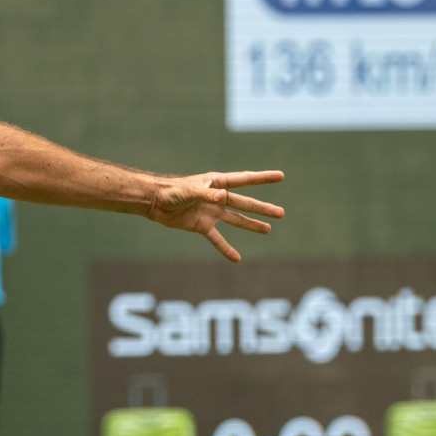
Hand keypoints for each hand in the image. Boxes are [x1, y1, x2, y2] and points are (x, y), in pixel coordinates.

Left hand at [146, 170, 284, 261]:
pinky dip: (226, 249)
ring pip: (236, 219)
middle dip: (262, 208)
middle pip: (245, 203)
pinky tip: (236, 259)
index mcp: (217, 183)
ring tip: (268, 229)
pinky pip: (217, 239)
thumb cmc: (171, 190)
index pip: (244, 180)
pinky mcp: (202, 226)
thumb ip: (206, 195)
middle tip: (281, 213)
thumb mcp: (189, 192)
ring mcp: (211, 212)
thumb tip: (223, 197)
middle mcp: (218, 198)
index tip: (280, 176)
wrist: (154, 202)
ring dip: (251, 225)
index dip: (262, 178)